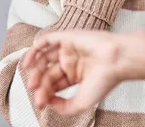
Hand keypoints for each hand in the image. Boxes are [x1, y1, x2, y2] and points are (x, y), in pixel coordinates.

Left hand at [21, 30, 144, 114]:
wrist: (116, 60)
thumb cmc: (105, 79)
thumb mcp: (81, 102)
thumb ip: (64, 107)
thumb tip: (49, 103)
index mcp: (77, 75)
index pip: (55, 84)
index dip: (45, 94)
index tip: (41, 103)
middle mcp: (72, 61)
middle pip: (48, 73)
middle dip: (40, 85)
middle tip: (36, 93)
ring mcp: (69, 49)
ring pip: (44, 58)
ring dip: (35, 70)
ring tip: (32, 82)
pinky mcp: (67, 37)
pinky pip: (46, 40)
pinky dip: (35, 49)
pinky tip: (28, 62)